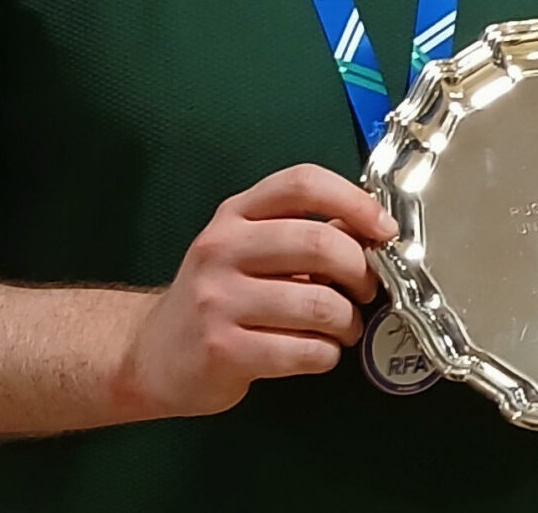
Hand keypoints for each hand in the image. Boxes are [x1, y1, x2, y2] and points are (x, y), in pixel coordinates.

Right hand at [112, 163, 393, 419]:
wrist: (153, 354)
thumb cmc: (220, 296)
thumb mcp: (251, 250)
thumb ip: (303, 235)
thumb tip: (374, 234)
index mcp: (236, 214)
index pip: (302, 183)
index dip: (355, 201)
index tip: (384, 230)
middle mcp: (222, 248)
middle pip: (319, 242)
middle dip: (361, 270)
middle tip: (369, 290)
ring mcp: (217, 299)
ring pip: (318, 304)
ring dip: (348, 321)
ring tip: (345, 329)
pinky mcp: (222, 350)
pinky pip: (303, 351)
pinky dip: (327, 354)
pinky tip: (319, 352)